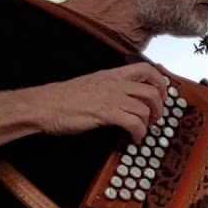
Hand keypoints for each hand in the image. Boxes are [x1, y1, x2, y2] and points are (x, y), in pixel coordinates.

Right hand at [29, 63, 169, 143]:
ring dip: (149, 123)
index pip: (146, 69)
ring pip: (145, 108)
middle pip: (152, 90)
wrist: (44, 105)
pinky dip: (139, 133)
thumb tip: (125, 98)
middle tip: (156, 118)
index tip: (163, 94)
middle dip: (160, 107)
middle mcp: (115, 84)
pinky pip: (134, 122)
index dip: (160, 82)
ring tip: (143, 130)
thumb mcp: (92, 85)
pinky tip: (135, 138)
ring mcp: (111, 98)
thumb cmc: (63, 98)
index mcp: (112, 75)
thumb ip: (110, 88)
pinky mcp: (106, 113)